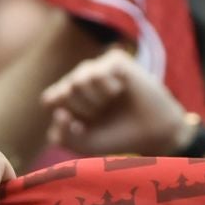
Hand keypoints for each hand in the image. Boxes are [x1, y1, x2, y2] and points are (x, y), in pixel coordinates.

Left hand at [41, 47, 190, 156]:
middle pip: (66, 92)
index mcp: (69, 97)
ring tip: (113, 102)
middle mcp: (80, 79)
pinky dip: (109, 88)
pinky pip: (99, 71)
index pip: (50, 100)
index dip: (68, 117)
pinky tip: (121, 90)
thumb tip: (60, 112)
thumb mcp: (84, 144)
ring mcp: (97, 68)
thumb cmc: (118, 137)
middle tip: (105, 114)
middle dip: (86, 110)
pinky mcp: (115, 60)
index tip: (86, 127)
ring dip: (97, 100)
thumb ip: (62, 136)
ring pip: (79, 80)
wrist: (153, 132)